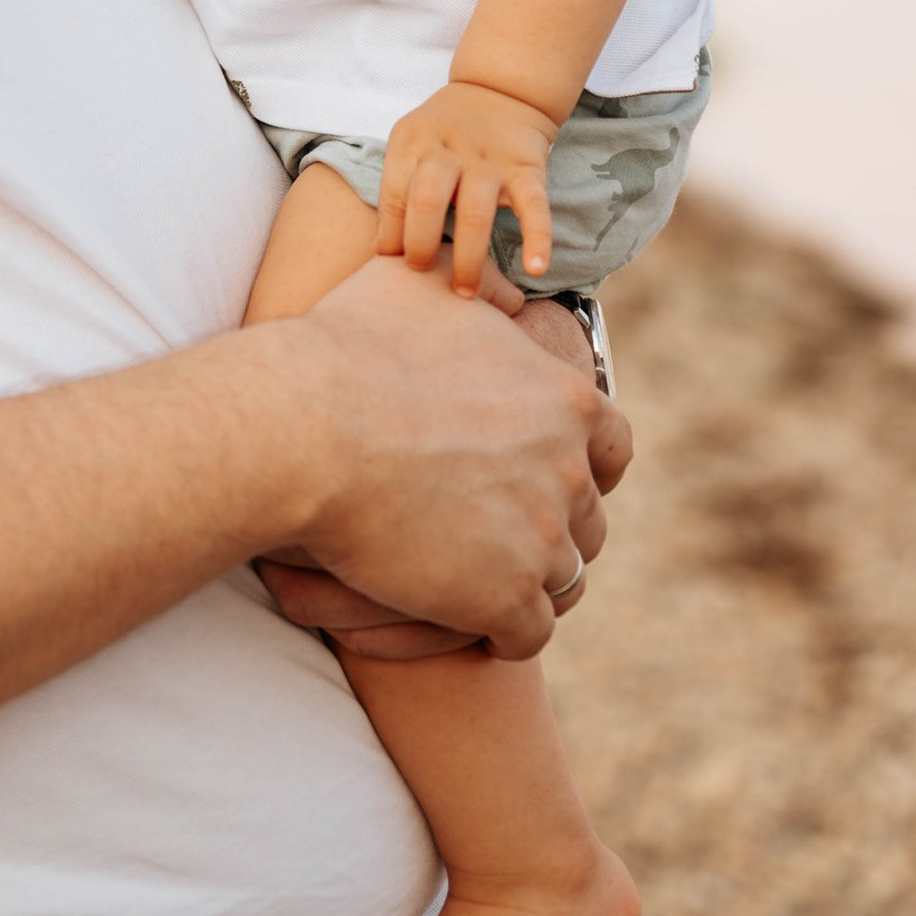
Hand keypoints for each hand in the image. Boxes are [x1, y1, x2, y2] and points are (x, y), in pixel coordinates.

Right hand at [269, 262, 624, 660]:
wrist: (303, 428)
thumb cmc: (347, 347)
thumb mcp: (417, 281)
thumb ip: (475, 283)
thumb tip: (504, 290)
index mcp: (562, 397)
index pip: (612, 445)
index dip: (582, 465)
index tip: (543, 477)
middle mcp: (567, 469)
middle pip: (587, 520)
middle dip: (550, 528)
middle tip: (497, 533)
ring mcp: (540, 537)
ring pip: (561, 580)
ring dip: (525, 582)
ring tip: (478, 581)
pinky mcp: (503, 597)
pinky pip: (526, 634)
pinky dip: (502, 632)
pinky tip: (468, 622)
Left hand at [377, 74, 561, 292]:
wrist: (499, 89)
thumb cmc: (444, 134)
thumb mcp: (411, 143)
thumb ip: (398, 188)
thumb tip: (382, 252)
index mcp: (412, 142)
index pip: (394, 196)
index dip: (390, 236)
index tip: (390, 268)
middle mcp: (448, 149)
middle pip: (427, 201)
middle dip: (421, 246)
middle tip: (422, 276)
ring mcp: (489, 159)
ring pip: (475, 211)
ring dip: (468, 258)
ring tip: (465, 293)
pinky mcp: (526, 169)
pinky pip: (534, 207)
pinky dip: (538, 238)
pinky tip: (535, 269)